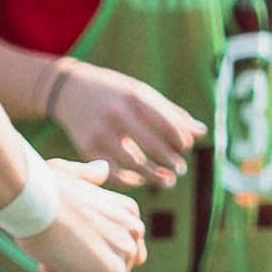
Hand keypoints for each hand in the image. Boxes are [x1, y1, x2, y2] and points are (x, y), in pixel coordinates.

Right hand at [0, 162, 142, 271]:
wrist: (32, 198)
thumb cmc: (41, 185)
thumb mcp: (69, 174)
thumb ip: (87, 176)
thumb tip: (101, 169)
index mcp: (127, 210)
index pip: (118, 247)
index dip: (89, 252)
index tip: (62, 242)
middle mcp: (134, 229)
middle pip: (117, 268)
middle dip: (86, 268)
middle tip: (54, 254)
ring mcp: (125, 253)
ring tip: (53, 258)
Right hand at [43, 60, 197, 185]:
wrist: (69, 90)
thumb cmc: (115, 92)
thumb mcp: (141, 94)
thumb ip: (171, 113)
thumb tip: (202, 132)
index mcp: (134, 97)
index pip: (166, 123)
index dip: (181, 140)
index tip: (185, 148)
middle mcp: (116, 113)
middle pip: (152, 145)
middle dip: (171, 161)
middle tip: (181, 170)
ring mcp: (100, 132)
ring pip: (134, 163)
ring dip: (154, 176)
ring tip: (167, 181)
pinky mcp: (86, 148)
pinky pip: (113, 172)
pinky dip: (130, 180)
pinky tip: (141, 180)